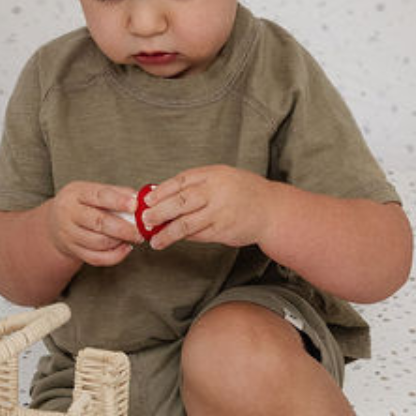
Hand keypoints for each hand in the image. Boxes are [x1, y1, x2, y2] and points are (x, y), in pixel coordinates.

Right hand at [46, 182, 142, 267]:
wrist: (55, 222)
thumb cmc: (82, 203)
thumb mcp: (92, 190)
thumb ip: (116, 193)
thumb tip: (140, 200)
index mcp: (76, 193)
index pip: (99, 196)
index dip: (119, 201)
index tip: (136, 206)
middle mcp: (69, 213)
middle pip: (98, 222)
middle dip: (124, 229)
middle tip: (141, 231)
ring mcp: (69, 234)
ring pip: (98, 242)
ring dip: (120, 242)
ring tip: (134, 237)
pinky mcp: (73, 251)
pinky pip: (96, 258)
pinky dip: (115, 256)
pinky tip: (125, 248)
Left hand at [140, 165, 274, 252]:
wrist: (271, 209)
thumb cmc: (243, 192)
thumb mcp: (222, 177)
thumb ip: (197, 184)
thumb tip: (165, 194)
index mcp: (213, 174)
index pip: (180, 181)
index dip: (161, 191)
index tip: (147, 200)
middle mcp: (215, 192)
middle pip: (180, 202)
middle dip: (159, 212)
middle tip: (145, 219)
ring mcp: (219, 212)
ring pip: (186, 223)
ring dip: (167, 233)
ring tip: (154, 240)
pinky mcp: (223, 230)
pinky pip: (198, 235)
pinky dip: (184, 238)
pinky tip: (174, 240)